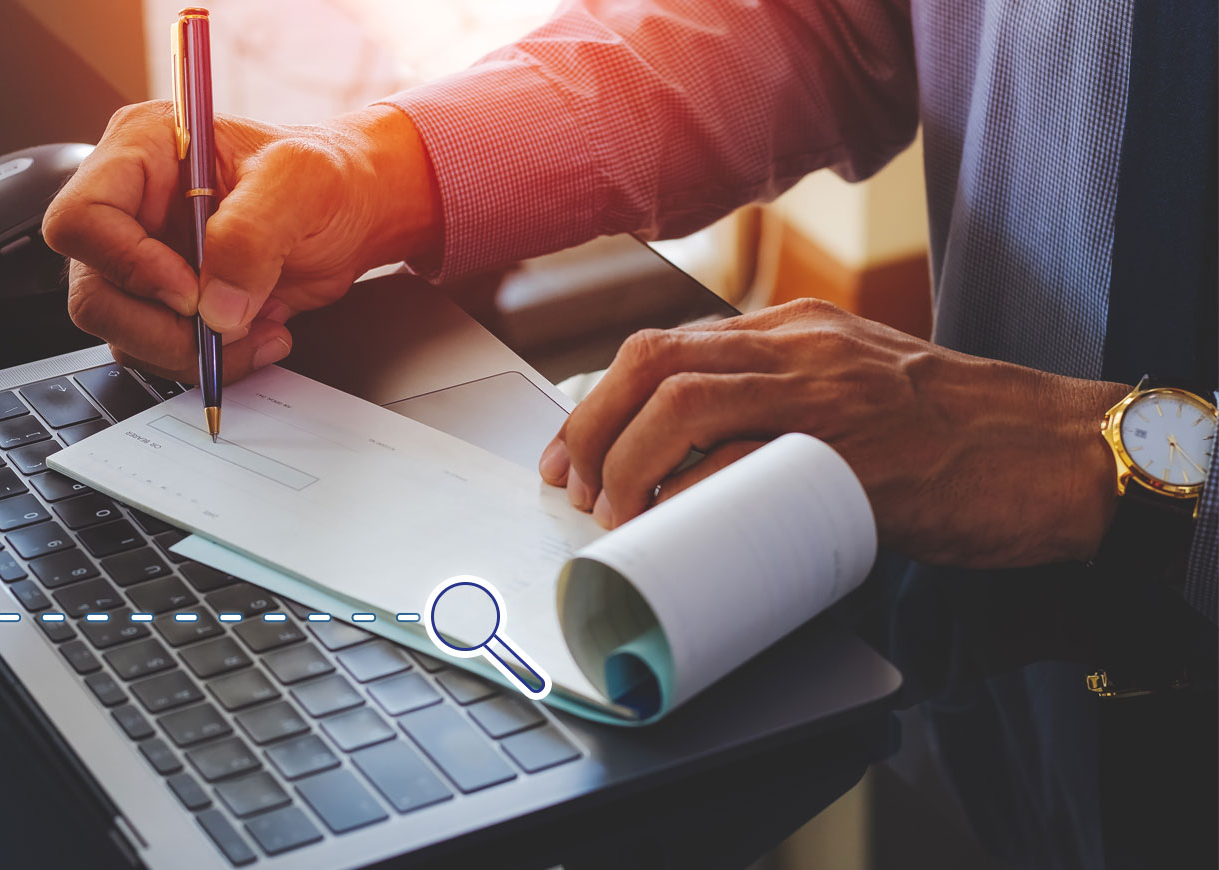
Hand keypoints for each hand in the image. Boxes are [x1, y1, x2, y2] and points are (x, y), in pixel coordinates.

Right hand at [42, 102, 442, 382]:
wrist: (354, 213)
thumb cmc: (327, 176)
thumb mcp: (301, 180)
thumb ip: (253, 233)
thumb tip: (215, 308)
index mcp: (141, 149)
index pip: (84, 218)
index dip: (126, 264)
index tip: (190, 292)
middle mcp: (128, 204)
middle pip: (92, 289)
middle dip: (158, 326)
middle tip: (223, 328)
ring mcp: (139, 257)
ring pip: (119, 330)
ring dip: (186, 349)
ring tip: (253, 330)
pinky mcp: (159, 301)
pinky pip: (154, 349)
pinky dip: (204, 360)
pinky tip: (252, 336)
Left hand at [539, 299, 1126, 567]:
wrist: (1059, 455)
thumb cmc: (961, 439)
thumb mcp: (860, 395)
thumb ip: (790, 409)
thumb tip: (705, 473)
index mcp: (799, 330)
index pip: (668, 346)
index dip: (602, 401)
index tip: (574, 451)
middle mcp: (802, 346)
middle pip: (653, 361)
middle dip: (591, 425)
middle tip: (570, 484)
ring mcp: (825, 389)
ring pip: (680, 397)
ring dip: (623, 457)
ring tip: (611, 510)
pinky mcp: (851, 446)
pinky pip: (741, 452)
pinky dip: (685, 486)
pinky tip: (665, 519)